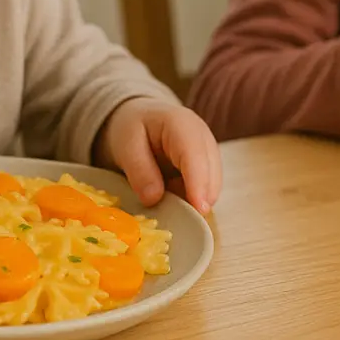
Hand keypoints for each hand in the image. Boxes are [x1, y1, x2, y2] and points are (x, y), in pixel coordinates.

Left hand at [94, 98, 221, 214]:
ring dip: (196, 201)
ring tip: (172, 206)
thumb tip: (154, 198)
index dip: (198, 182)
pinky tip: (176, 201)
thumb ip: (139, 170)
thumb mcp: (126, 145)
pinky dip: (193, 200)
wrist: (139, 119)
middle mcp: (202, 136)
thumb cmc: (132, 129)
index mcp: (181, 123)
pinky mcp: (207, 167)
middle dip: (201, 198)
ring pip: (212, 184)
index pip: (195, 154)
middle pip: (211, 172)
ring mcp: (208, 152)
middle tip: (183, 220)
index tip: (198, 208)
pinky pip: (206, 189)